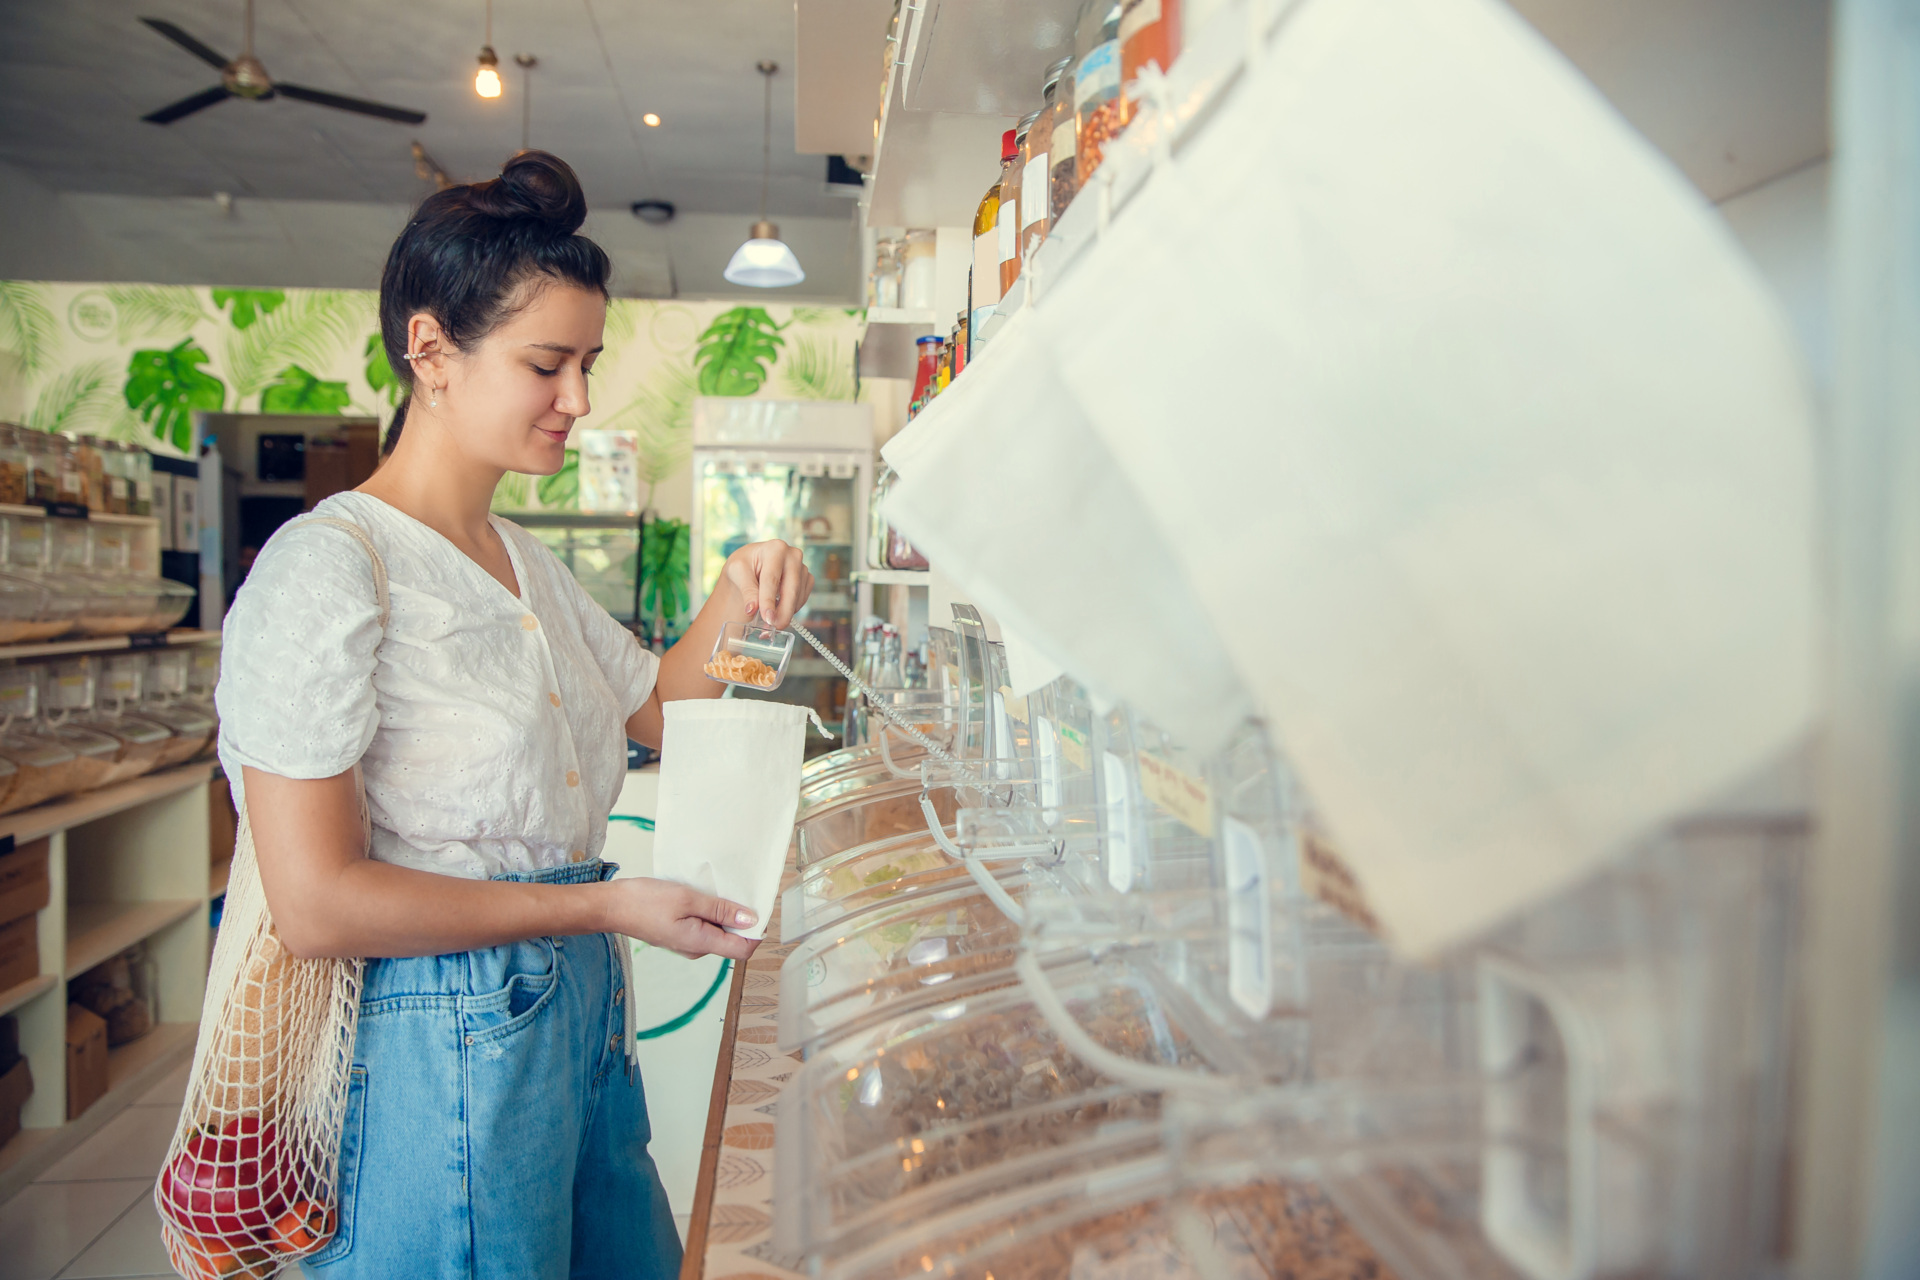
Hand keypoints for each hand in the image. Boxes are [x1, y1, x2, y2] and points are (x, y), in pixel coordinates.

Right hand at [603, 877, 760, 960]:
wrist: (612, 906)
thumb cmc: (644, 902)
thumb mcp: (687, 899)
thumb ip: (720, 910)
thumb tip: (750, 919)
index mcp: (701, 943)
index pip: (743, 949)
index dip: (756, 931)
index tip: (758, 907)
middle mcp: (697, 949)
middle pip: (733, 940)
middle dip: (740, 918)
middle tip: (735, 891)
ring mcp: (688, 943)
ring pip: (718, 931)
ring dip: (723, 912)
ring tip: (714, 891)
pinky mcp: (680, 934)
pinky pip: (704, 926)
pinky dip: (709, 912)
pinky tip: (700, 895)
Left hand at [724, 540, 813, 630]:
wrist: (753, 566)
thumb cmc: (744, 566)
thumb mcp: (737, 573)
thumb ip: (747, 590)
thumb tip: (752, 609)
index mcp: (775, 548)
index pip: (772, 579)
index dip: (769, 601)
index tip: (767, 618)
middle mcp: (793, 555)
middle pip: (790, 589)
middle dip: (782, 612)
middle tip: (773, 627)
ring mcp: (802, 567)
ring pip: (798, 597)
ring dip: (785, 613)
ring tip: (769, 622)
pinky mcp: (807, 579)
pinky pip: (803, 598)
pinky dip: (792, 608)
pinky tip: (779, 609)